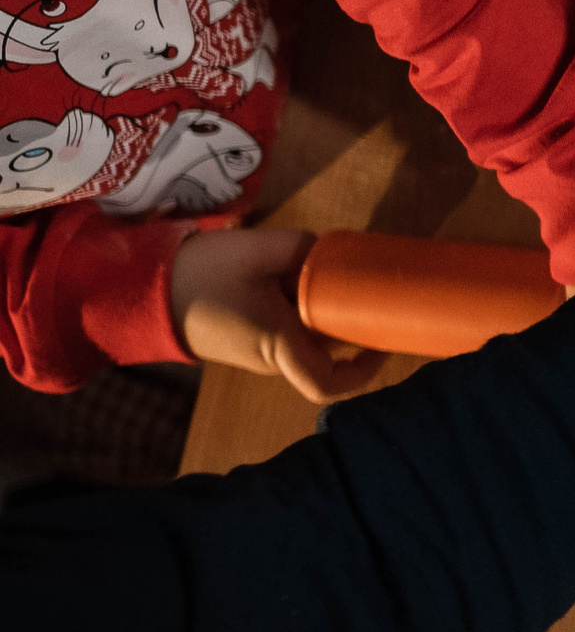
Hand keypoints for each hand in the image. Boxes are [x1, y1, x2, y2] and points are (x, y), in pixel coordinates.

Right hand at [170, 227, 384, 402]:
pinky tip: (308, 281)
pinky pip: (289, 333)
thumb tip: (330, 254)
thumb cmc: (200, 273)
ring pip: (308, 341)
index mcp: (278, 345)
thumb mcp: (257, 249)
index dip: (363, 371)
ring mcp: (258, 354)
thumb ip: (302, 248)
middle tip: (373, 294)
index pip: (328, 383)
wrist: (137, 289)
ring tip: (343, 280)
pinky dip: (306, 313)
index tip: (381, 341)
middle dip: (352, 329)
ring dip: (327, 316)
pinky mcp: (248, 341)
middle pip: (326, 356)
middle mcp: (272, 359)